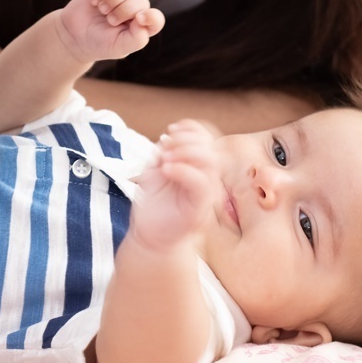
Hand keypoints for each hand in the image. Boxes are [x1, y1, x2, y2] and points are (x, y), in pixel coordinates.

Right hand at [57, 0, 164, 63]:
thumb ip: (137, 38)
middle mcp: (133, 8)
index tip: (138, 20)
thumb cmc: (99, 44)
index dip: (152, 17)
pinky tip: (93, 2)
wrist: (73, 37)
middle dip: (124, 10)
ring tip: (102, 10)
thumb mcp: (119, 47)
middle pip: (140, 0)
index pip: (156, 18)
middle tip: (110, 21)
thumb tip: (144, 20)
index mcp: (140, 25)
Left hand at [130, 120, 216, 251]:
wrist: (150, 234)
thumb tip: (169, 136)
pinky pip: (201, 183)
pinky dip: (183, 170)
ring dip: (185, 152)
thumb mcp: (156, 169)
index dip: (192, 128)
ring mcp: (207, 193)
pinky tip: (165, 169)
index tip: (171, 129)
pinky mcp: (201, 208)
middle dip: (186, 140)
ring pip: (210, 162)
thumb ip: (165, 151)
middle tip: (164, 148)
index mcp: (199, 166)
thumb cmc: (155, 202)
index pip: (208, 138)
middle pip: (211, 147)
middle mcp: (208, 178)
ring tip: (164, 160)